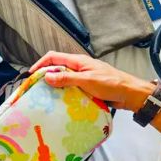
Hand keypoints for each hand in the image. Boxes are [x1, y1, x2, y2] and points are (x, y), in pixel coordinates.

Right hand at [30, 51, 153, 111]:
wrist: (130, 94)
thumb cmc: (111, 84)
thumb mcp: (87, 80)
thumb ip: (67, 78)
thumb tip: (47, 76)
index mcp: (78, 61)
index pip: (53, 57)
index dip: (40, 64)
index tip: (31, 75)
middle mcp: (78, 68)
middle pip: (56, 68)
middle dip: (44, 77)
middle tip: (35, 89)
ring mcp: (82, 78)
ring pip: (62, 80)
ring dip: (53, 87)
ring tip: (44, 97)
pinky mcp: (86, 88)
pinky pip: (70, 89)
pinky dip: (63, 94)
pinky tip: (59, 103)